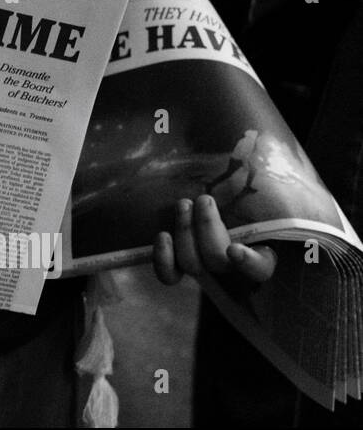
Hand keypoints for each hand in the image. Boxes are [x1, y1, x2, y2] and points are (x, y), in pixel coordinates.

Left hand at [152, 194, 276, 285]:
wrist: (223, 207)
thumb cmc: (251, 199)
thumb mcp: (263, 195)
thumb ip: (266, 190)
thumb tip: (263, 154)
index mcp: (263, 254)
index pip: (261, 269)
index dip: (248, 263)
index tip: (235, 250)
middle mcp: (234, 267)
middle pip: (217, 260)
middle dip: (205, 228)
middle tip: (203, 199)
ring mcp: (207, 268)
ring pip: (193, 263)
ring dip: (185, 231)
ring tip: (184, 204)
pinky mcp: (184, 265)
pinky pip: (171, 275)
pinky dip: (163, 259)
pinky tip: (162, 236)